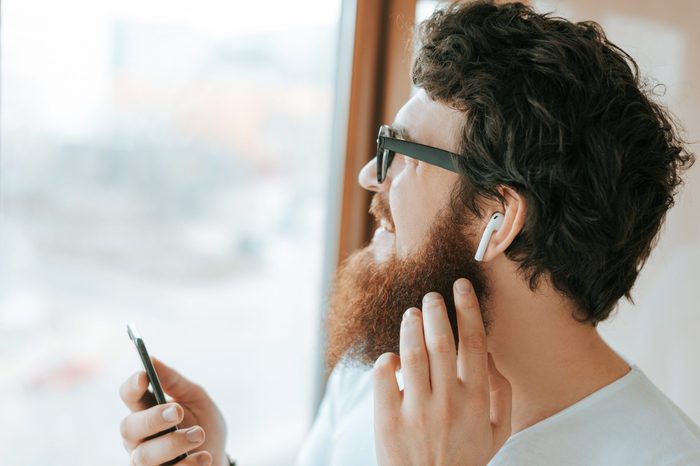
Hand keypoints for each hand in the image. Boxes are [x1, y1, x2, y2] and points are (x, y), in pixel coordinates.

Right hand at [119, 357, 228, 465]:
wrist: (218, 456)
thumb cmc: (204, 423)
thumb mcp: (196, 397)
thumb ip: (174, 381)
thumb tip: (151, 358)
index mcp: (146, 410)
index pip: (129, 396)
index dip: (131, 386)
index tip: (144, 376)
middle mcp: (139, 437)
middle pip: (129, 428)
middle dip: (153, 419)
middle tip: (178, 412)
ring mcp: (146, 461)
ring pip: (143, 456)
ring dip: (173, 443)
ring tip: (199, 434)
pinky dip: (187, 464)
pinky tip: (204, 456)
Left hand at [373, 278, 511, 465]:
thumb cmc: (463, 460)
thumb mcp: (496, 433)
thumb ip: (500, 394)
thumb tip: (488, 357)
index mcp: (475, 400)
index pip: (473, 343)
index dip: (468, 309)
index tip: (461, 287)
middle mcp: (447, 401)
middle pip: (440, 341)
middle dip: (436, 310)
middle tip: (431, 296)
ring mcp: (416, 409)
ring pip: (411, 353)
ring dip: (410, 326)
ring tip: (411, 313)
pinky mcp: (388, 418)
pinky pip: (384, 376)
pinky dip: (386, 360)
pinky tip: (391, 356)